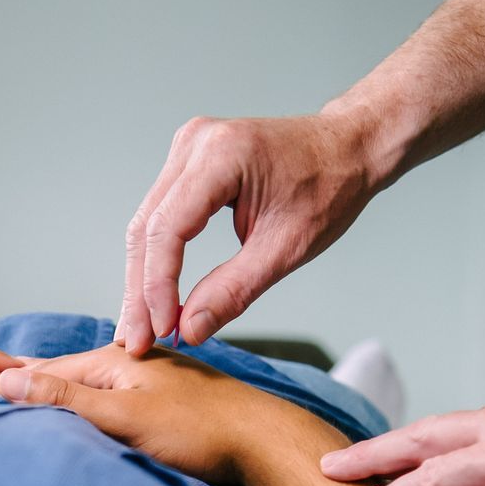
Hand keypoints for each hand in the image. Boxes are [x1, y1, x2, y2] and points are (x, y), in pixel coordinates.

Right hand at [0, 344, 336, 485]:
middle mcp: (130, 360)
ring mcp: (147, 381)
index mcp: (116, 355)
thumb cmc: (205, 432)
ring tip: (14, 414)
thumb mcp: (126, 416)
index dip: (4, 384)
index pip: (42, 369)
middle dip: (23, 390)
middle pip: (61, 377)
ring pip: (84, 391)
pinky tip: (75, 425)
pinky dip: (82, 413)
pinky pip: (107, 405)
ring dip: (52, 403)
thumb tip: (6, 380)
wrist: (269, 446)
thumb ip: (67, 399)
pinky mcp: (162, 404)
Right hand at [120, 112, 386, 356]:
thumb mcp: (286, 247)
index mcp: (221, 155)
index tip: (162, 331)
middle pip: (147, 229)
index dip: (159, 286)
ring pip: (146, 226)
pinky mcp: (188, 163)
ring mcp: (187, 149)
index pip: (168, 229)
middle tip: (136, 341)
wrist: (348, 148)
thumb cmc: (329, 187)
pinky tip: (155, 297)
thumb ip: (233, 290)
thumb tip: (188, 330)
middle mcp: (194, 144)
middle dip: (140, 292)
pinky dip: (157, 260)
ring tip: (140, 328)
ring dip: (142, 281)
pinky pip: (160, 217)